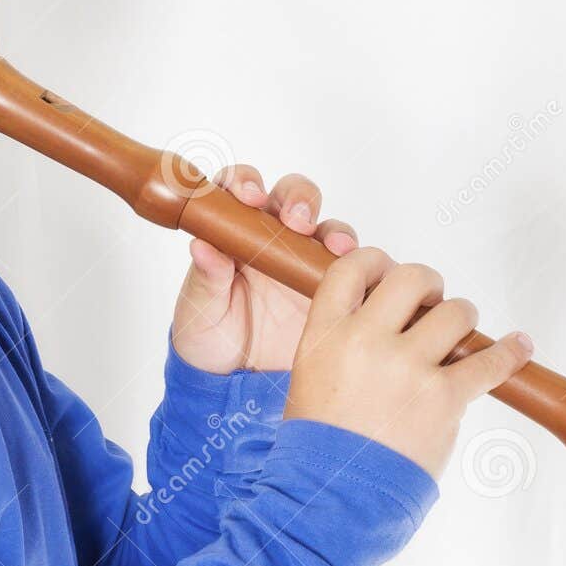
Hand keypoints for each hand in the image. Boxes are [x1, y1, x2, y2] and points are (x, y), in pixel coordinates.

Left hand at [170, 169, 357, 372]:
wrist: (238, 382)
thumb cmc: (210, 338)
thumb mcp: (199, 310)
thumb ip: (205, 278)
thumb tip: (201, 246)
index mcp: (234, 232)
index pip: (241, 190)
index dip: (246, 182)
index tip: (248, 196)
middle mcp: (274, 238)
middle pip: (293, 197)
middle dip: (298, 199)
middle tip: (297, 220)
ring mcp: (306, 261)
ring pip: (328, 228)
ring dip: (334, 230)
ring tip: (334, 247)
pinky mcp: (334, 287)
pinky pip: (356, 269)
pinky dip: (364, 266)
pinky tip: (366, 274)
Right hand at [284, 248, 533, 477]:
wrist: (334, 493)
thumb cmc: (321, 442)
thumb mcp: (311, 375)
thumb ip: (343, 339)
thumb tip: (389, 316)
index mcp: (326, 334)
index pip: (352, 268)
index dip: (376, 262)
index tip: (388, 272)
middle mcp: (366, 341)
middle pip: (412, 278)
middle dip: (429, 286)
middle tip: (430, 303)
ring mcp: (407, 368)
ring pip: (455, 312)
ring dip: (461, 319)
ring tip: (458, 337)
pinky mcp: (443, 397)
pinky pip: (490, 362)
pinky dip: (511, 352)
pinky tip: (520, 346)